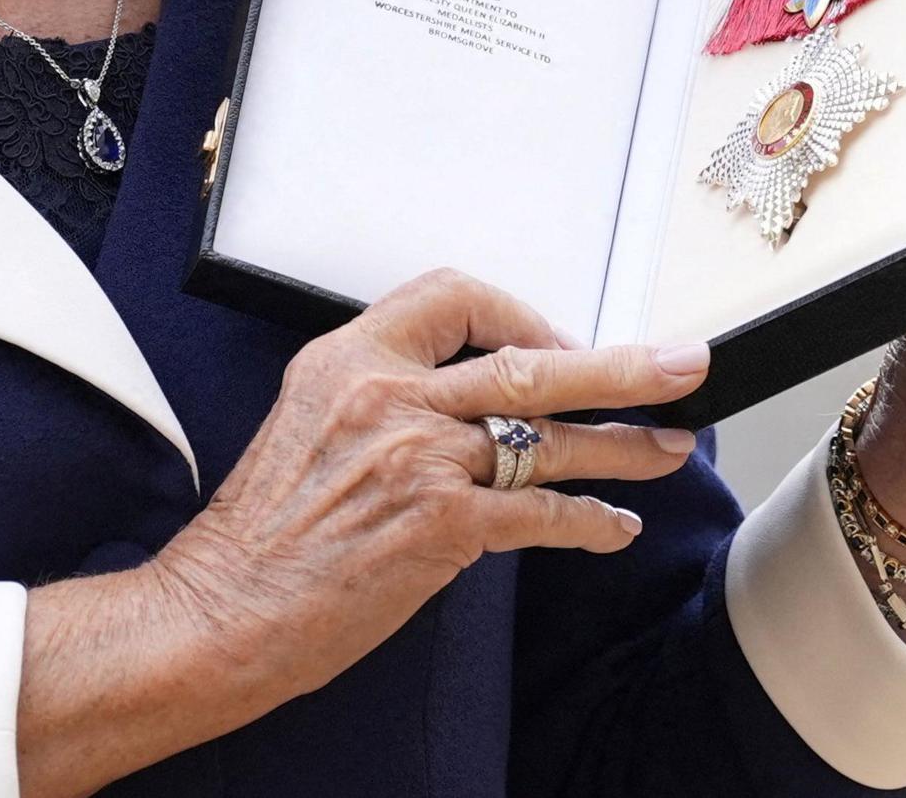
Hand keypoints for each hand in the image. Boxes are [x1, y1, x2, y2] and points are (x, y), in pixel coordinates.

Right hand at [15, 270, 709, 794]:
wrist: (222, 611)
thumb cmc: (264, 532)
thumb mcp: (311, 419)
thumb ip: (389, 394)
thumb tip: (474, 399)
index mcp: (350, 357)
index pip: (455, 296)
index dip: (522, 315)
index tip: (556, 344)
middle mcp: (389, 395)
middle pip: (529, 360)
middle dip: (621, 364)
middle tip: (683, 364)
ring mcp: (419, 459)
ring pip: (549, 437)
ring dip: (623, 444)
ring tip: (671, 445)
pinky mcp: (441, 525)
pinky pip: (541, 514)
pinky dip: (588, 521)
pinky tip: (614, 527)